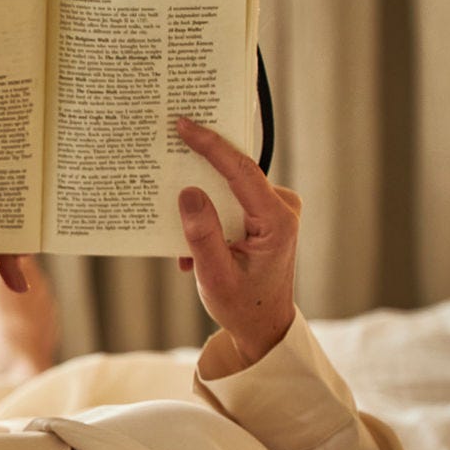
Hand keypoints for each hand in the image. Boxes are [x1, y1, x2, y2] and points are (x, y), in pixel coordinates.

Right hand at [174, 117, 302, 363]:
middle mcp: (281, 208)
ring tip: (176, 225)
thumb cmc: (241, 305)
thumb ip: (202, 235)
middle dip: (199, 163)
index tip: (183, 124)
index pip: (241, 171)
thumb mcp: (215, 276)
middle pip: (235, 171)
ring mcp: (274, 210)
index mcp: (276, 221)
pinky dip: (207, 214)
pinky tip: (190, 249)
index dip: (211, 145)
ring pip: (229, 185)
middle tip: (168, 141)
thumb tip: (188, 192)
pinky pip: (229, 199)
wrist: (263, 324)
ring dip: (200, 198)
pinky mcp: (263, 215)